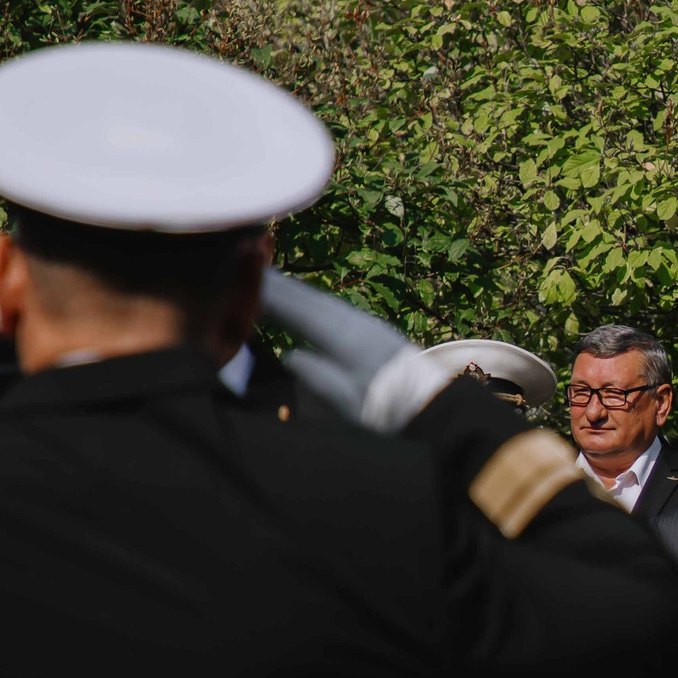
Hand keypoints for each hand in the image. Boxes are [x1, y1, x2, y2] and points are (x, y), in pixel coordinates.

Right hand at [261, 269, 449, 429]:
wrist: (434, 411)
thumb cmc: (390, 414)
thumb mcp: (350, 405)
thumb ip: (318, 378)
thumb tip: (289, 354)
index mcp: (348, 341)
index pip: (301, 311)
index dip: (272, 295)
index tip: (242, 280)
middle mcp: (359, 324)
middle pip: (312, 299)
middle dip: (280, 283)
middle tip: (245, 264)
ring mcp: (369, 326)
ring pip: (324, 302)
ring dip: (296, 289)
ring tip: (268, 279)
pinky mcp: (376, 333)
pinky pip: (335, 310)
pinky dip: (313, 302)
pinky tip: (305, 304)